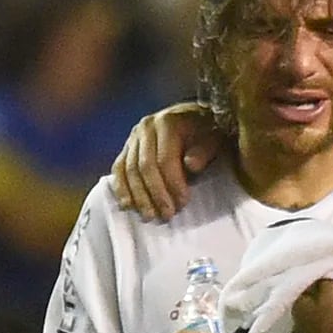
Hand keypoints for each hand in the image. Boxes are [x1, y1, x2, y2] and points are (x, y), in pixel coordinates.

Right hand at [110, 102, 222, 219]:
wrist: (193, 117)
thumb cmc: (206, 131)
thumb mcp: (213, 138)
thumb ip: (203, 151)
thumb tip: (191, 165)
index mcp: (167, 122)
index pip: (165, 159)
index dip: (173, 183)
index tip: (182, 203)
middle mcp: (146, 127)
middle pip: (145, 166)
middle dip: (155, 194)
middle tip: (166, 214)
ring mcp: (134, 137)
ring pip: (129, 170)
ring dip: (138, 196)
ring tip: (149, 215)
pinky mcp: (127, 146)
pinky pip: (119, 168)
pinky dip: (122, 188)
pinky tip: (127, 204)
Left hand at [290, 280, 332, 332]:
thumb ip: (327, 279)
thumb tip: (326, 273)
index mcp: (297, 301)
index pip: (309, 280)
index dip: (325, 276)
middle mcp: (296, 316)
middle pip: (314, 296)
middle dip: (327, 292)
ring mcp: (306, 332)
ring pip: (319, 310)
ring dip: (330, 307)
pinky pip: (325, 324)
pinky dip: (332, 320)